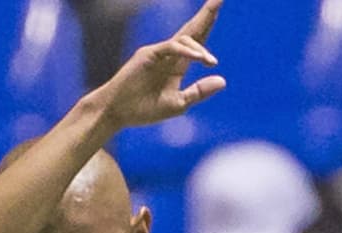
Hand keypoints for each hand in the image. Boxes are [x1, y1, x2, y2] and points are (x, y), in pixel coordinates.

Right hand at [92, 0, 225, 128]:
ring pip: (184, 38)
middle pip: (192, 30)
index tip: (219, 8)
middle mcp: (169, 54)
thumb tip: (223, 80)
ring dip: (200, 48)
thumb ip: (199, 92)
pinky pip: (171, 47)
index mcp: (177, 65)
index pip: (197, 41)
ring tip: (210, 62)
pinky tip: (201, 58)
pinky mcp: (148, 55)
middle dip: (207, 14)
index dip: (208, 23)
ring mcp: (158, 53)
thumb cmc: (144, 110)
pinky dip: (186, 51)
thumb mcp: (178, 103)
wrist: (117, 113)